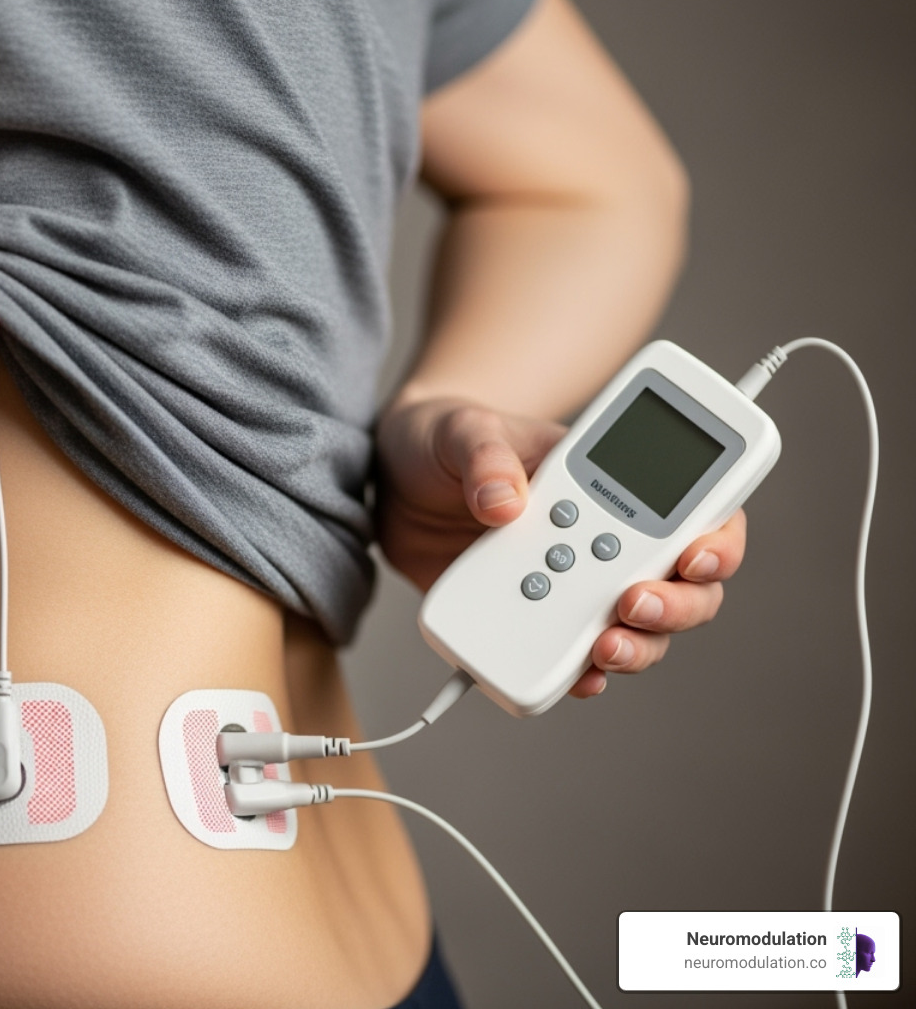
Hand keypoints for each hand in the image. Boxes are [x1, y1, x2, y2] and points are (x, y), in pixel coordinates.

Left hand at [374, 397, 748, 696]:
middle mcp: (607, 540)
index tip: (692, 557)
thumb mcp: (462, 429)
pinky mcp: (532, 618)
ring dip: (635, 648)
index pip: (697, 510)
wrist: (394, 482)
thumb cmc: (447, 440)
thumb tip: (503, 502)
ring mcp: (572, 585)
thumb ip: (486, 457)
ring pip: (638, 631)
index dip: (716, 539)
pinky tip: (574, 680)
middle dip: (675, 605)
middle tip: (632, 605)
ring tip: (600, 651)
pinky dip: (579, 674)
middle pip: (681, 587)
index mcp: (611, 483)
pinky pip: (571, 657)